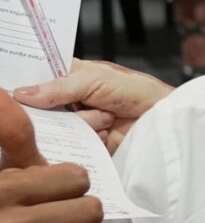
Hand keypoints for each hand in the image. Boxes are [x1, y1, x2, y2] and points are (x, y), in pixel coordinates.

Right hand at [0, 92, 111, 222]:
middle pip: (91, 210)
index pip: (76, 178)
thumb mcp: (14, 174)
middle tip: (66, 222)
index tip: (58, 192)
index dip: (76, 184)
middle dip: (86, 215)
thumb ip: (15, 134)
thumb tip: (4, 90)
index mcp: (0, 190)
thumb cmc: (14, 217)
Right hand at [14, 60, 173, 154]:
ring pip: (57, 127)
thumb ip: (59, 86)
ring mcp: (77, 123)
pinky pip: (72, 145)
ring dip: (84, 122)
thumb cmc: (137, 91)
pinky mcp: (86, 143)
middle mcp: (69, 101)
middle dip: (64, 108)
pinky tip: (107, 132)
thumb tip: (22, 93)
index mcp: (70, 77)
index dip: (30, 88)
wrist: (164, 119)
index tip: (29, 93)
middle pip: (42, 108)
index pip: (37, 81)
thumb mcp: (96, 79)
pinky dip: (90, 138)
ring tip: (106, 117)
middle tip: (84, 104)